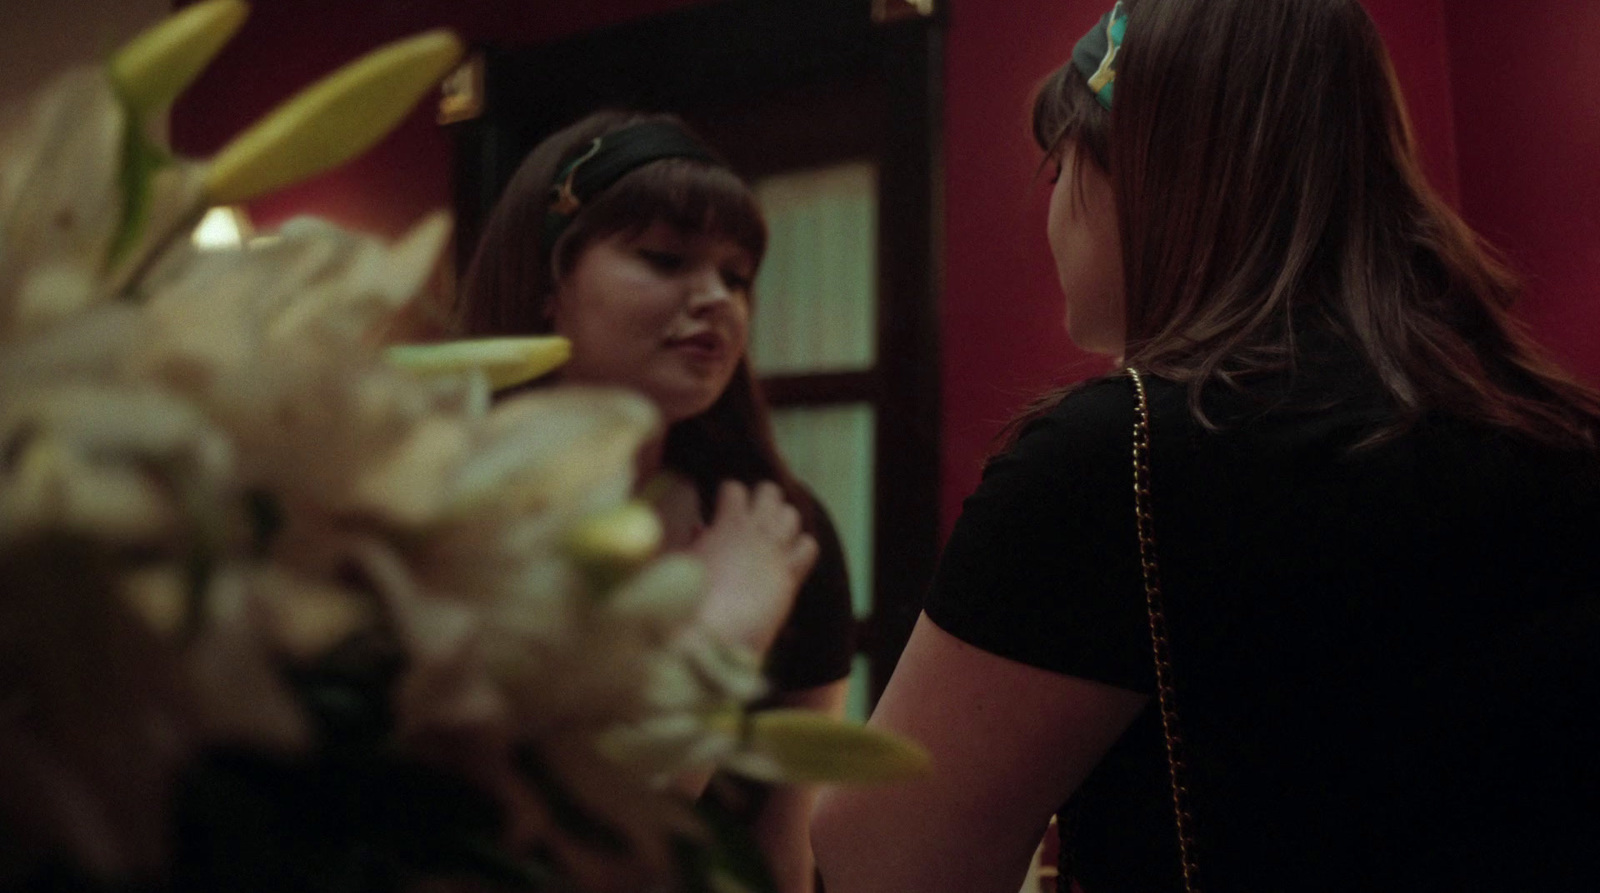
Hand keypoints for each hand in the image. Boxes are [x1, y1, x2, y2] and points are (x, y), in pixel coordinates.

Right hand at [691, 481, 818, 654]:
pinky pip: (809, 547)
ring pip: (791, 515)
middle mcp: (756, 532)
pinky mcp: (790, 577)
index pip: (735, 489)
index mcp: (726, 524)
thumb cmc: (686, 601)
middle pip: (770, 492)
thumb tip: (701, 528)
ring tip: (770, 534)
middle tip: (752, 516)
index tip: (723, 509)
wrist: (708, 636)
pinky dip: (801, 548)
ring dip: (782, 520)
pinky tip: (788, 557)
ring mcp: (776, 553)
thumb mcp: (684, 562)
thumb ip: (696, 541)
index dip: (728, 496)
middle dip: (761, 499)